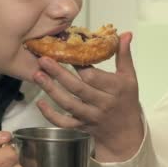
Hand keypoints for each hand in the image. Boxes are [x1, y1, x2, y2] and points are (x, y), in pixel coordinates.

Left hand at [33, 32, 143, 161]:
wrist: (125, 133)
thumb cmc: (126, 100)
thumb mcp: (129, 77)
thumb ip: (124, 55)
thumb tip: (125, 34)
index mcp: (115, 89)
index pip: (93, 76)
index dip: (79, 64)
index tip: (66, 51)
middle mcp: (102, 103)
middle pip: (78, 89)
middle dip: (59, 74)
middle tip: (43, 59)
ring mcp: (91, 117)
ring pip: (69, 104)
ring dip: (51, 90)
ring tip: (37, 75)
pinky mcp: (81, 127)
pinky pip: (64, 123)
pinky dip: (51, 115)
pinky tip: (40, 103)